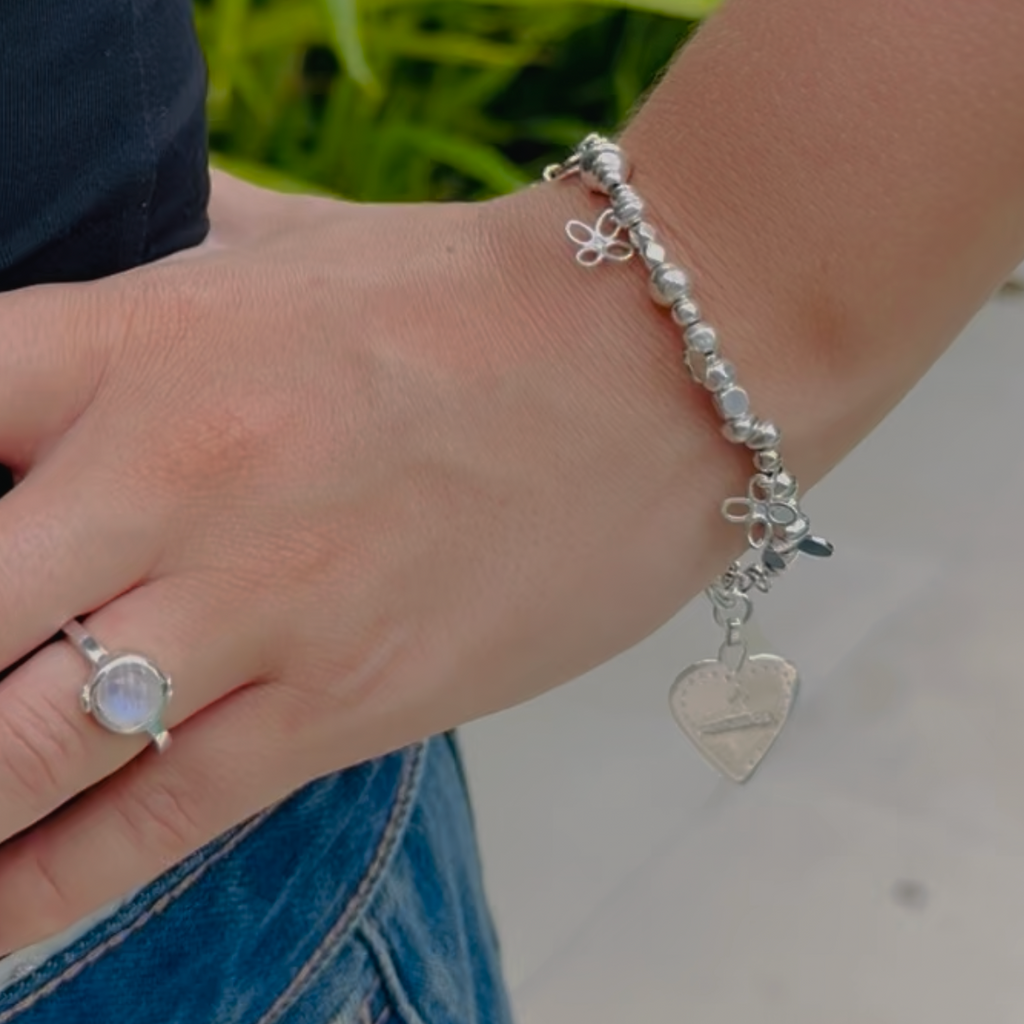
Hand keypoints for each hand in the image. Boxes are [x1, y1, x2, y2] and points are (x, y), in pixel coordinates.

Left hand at [0, 172, 731, 949]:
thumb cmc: (482, 296)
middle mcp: (169, 475)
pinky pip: (153, 819)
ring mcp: (255, 602)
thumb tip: (122, 202)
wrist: (662, 364)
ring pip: (19, 750)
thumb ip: (186, 232)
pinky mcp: (343, 700)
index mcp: (141, 339)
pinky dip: (42, 894)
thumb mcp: (305, 242)